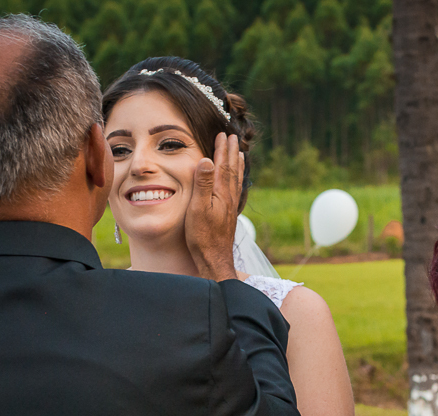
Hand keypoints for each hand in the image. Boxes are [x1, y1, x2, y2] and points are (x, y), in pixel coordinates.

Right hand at [185, 132, 243, 281]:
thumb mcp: (198, 208)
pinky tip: (237, 182)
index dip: (222, 149)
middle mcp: (229, 197)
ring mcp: (231, 206)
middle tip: (233, 137)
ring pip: (236, 180)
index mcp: (221, 193)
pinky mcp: (229, 214)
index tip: (223, 134)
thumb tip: (206, 160)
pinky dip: (238, 180)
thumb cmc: (203, 235)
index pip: (222, 165)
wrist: (214, 258)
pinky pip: (236, 190)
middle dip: (232, 152)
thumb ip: (202, 184)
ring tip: (240, 153)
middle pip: (232, 169)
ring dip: (237, 164)